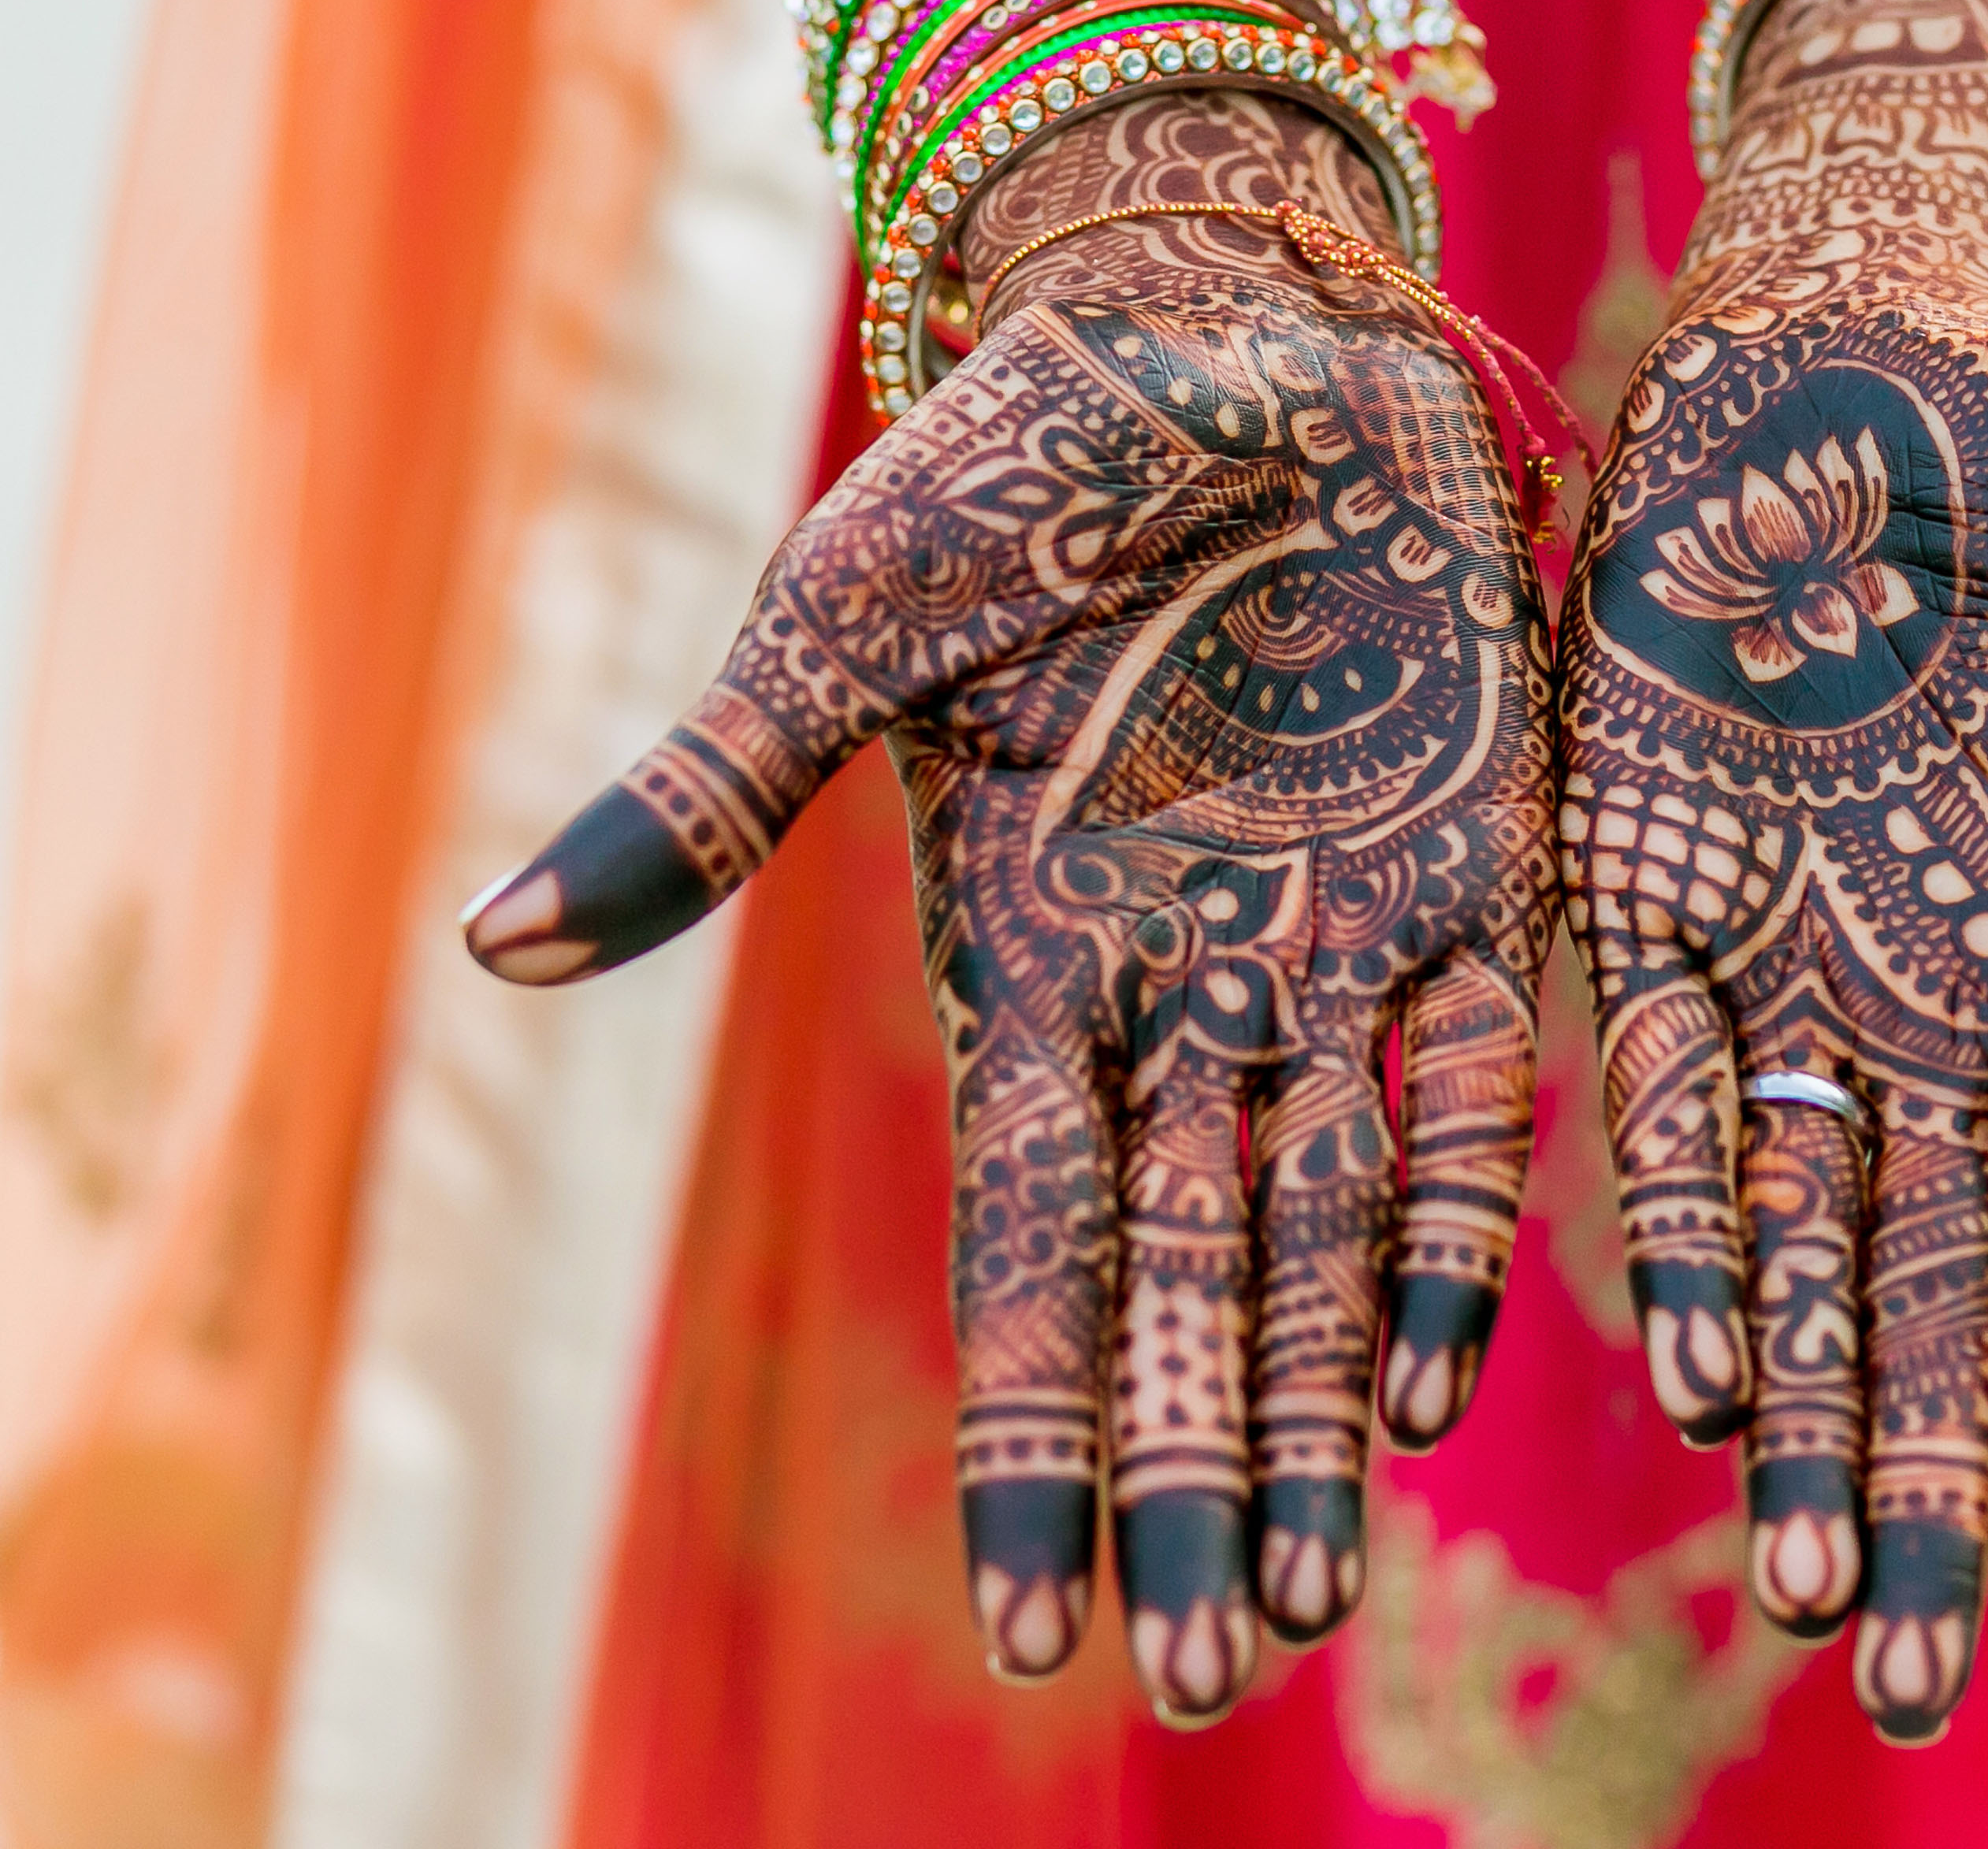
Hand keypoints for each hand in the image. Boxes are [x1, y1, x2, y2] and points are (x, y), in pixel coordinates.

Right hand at [464, 93, 1554, 1724]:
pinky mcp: (1471, 876)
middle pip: (1186, 1287)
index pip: (1027, 1257)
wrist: (1226, 335)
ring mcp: (1331, 950)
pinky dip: (1451, 1218)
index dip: (1033, 1438)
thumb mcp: (846, 623)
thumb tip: (492, 953)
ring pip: (1322, 1231)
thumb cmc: (1017, 464)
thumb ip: (712, 794)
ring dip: (1321, 1408)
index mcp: (1029, 964)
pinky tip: (1444, 1372)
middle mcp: (1185, 997)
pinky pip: (1469, 1083)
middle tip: (1204, 1675)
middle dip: (1196, 1479)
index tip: (1039, 1619)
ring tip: (1320, 1598)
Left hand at [1559, 0, 1987, 1743]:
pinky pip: (1654, 1081)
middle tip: (1908, 1695)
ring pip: (1789, 1238)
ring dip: (1798, 1415)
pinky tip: (1687, 1369)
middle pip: (1926, 1308)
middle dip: (1920, 1499)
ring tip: (1799, 1598)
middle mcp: (1922, 1011)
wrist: (1881, 329)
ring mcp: (1781, 953)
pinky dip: (1675, 1218)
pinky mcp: (1647, 873)